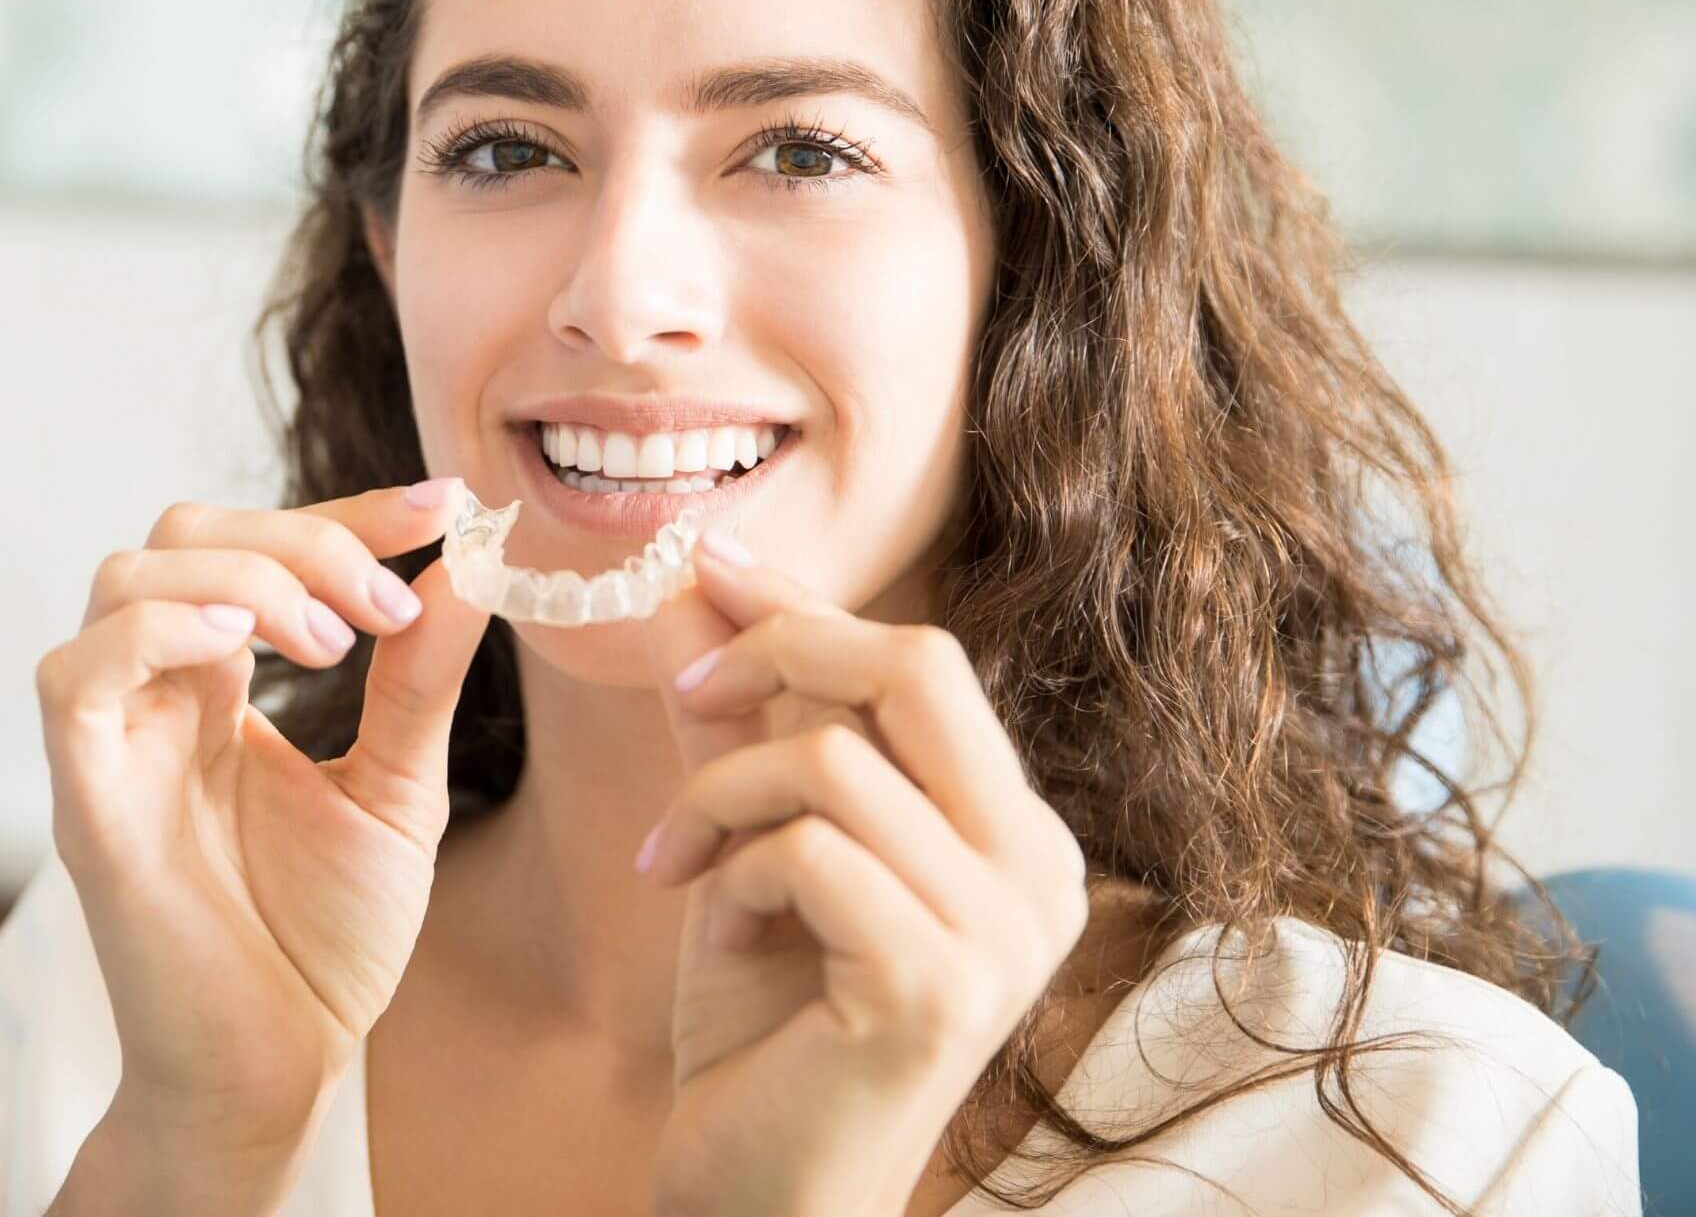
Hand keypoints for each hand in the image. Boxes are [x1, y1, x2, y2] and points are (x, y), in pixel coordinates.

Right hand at [34, 479, 491, 1156]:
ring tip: (333, 642)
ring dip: (243, 577)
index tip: (442, 508)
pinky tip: (244, 651)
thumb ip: (417, 681)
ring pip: (124, 577)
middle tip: (386, 605)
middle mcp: (156, 697)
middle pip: (183, 534)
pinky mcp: (85, 800)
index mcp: (220, 687)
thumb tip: (466, 567)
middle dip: (301, 537)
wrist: (281, 1069)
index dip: (346, 512)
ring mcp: (114, 742)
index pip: (258, 547)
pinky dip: (157, 630)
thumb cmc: (323, 941)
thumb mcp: (397, 789)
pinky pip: (75, 673)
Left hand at [639, 534, 1089, 1216]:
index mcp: (1015, 834)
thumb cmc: (766, 1026)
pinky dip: (732, 869)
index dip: (807, 604)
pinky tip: (714, 924)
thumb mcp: (753, 845)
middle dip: (779, 649)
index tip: (707, 562)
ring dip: (719, 796)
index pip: (924, 663)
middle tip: (685, 691)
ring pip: (834, 758)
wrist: (758, 1189)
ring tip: (676, 861)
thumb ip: (744, 725)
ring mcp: (1002, 934)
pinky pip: (809, 850)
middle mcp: (1040, 874)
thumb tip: (699, 586)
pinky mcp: (936, 985)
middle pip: (917, 666)